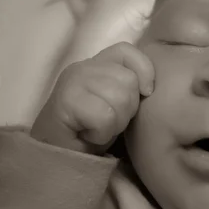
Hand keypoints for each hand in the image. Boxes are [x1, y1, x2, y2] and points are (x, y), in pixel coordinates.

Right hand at [31, 42, 153, 154]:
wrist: (59, 158)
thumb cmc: (92, 131)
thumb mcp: (119, 105)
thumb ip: (131, 88)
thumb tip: (150, 86)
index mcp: (98, 64)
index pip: (127, 51)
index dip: (144, 71)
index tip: (145, 93)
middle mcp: (84, 66)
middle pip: (129, 80)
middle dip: (128, 108)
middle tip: (108, 121)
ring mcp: (72, 81)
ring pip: (119, 97)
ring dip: (115, 122)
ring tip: (98, 128)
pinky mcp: (65, 100)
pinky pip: (104, 116)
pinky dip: (102, 132)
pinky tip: (89, 135)